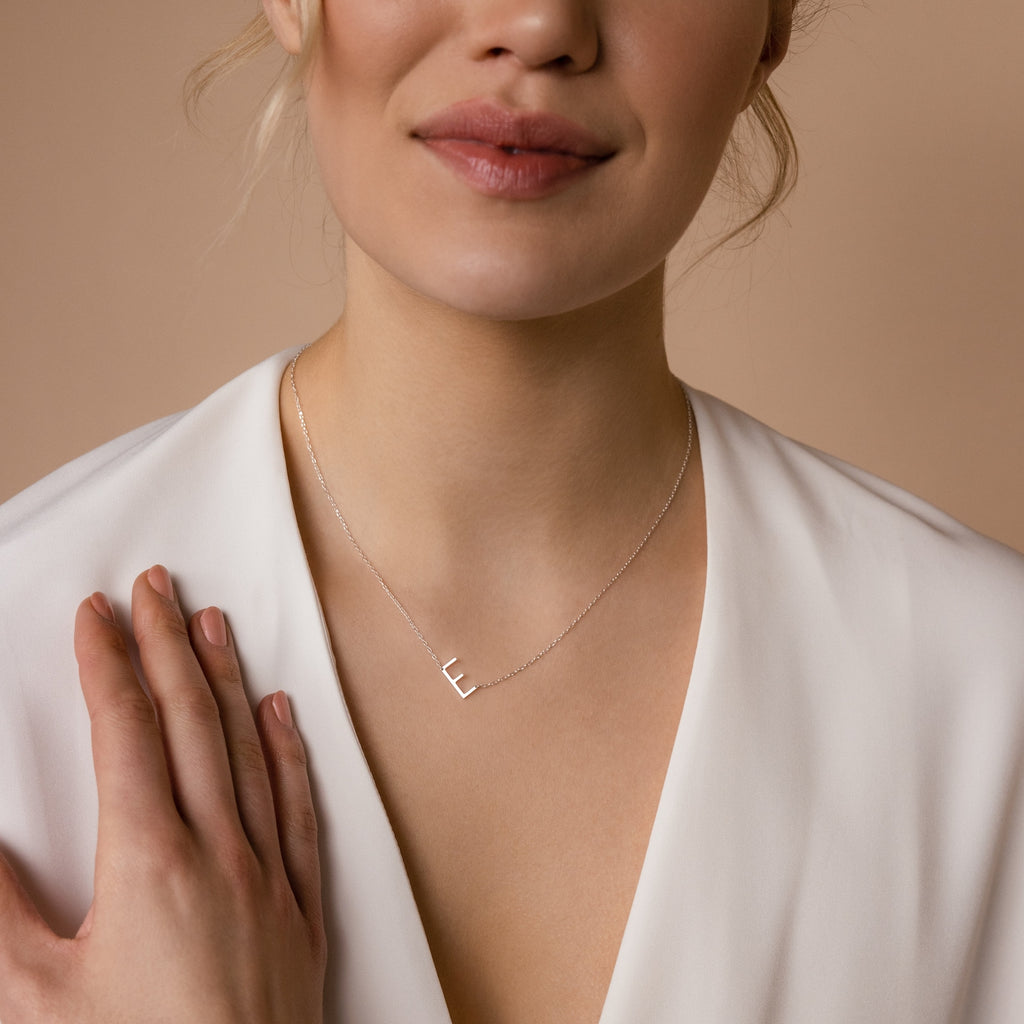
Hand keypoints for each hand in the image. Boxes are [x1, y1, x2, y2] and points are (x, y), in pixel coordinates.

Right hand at [0, 566, 325, 1022]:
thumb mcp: (35, 1001)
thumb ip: (0, 911)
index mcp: (150, 863)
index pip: (123, 732)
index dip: (106, 664)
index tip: (95, 614)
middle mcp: (220, 852)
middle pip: (189, 721)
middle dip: (166, 645)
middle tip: (156, 585)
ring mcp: (269, 874)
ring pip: (246, 749)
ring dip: (226, 680)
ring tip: (212, 622)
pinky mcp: (302, 907)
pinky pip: (298, 807)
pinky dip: (288, 752)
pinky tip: (282, 713)